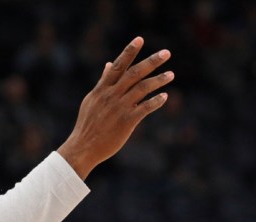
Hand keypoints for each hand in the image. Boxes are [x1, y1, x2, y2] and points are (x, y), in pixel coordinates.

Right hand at [57, 36, 173, 178]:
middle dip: (150, 62)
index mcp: (101, 89)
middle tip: (166, 53)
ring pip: (141, 89)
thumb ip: (103, 81)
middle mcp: (110, 96)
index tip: (140, 39)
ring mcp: (118, 108)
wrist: (83, 147)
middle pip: (133, 74)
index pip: (118, 66)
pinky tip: (165, 97)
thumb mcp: (92, 100)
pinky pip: (144, 108)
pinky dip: (155, 102)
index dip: (129, 52)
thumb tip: (109, 64)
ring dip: (158, 80)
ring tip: (171, 75)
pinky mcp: (126, 121)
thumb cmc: (88, 124)